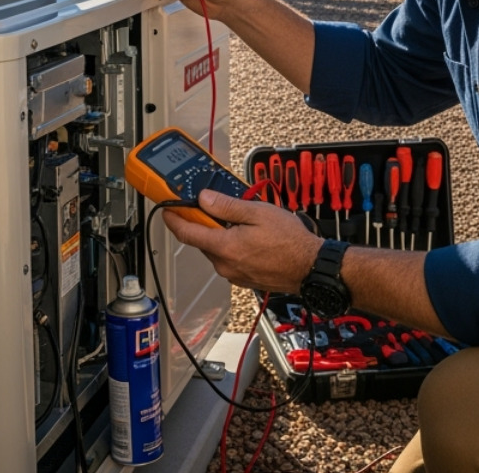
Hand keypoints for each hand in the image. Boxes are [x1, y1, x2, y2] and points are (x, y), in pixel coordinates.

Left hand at [161, 190, 321, 294]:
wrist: (310, 267)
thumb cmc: (290, 242)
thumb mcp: (258, 213)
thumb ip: (227, 206)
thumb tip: (204, 199)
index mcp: (224, 247)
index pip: (187, 233)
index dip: (174, 219)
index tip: (168, 209)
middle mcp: (225, 264)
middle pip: (202, 241)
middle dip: (205, 223)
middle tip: (216, 206)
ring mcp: (234, 274)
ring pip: (217, 250)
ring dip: (221, 235)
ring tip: (243, 222)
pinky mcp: (243, 279)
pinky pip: (229, 259)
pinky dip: (232, 247)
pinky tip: (250, 238)